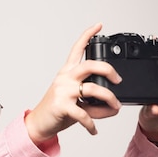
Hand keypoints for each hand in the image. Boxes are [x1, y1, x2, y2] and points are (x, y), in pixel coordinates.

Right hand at [25, 23, 121, 143]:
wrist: (38, 124)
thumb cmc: (57, 110)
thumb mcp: (77, 103)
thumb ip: (95, 103)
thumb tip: (114, 107)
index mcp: (67, 72)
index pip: (77, 49)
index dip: (88, 35)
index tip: (99, 25)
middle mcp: (65, 78)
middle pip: (91, 65)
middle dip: (109, 70)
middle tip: (118, 80)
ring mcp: (63, 91)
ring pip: (93, 90)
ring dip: (109, 99)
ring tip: (115, 108)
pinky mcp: (62, 106)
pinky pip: (84, 114)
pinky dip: (91, 124)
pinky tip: (94, 130)